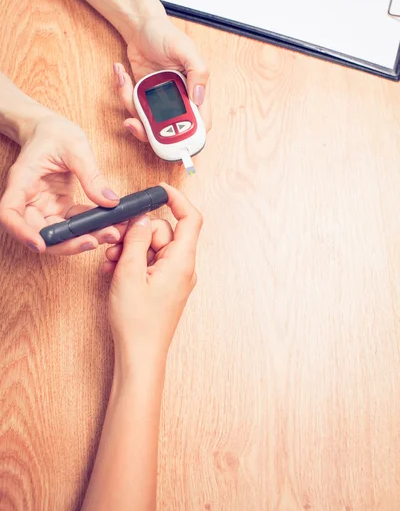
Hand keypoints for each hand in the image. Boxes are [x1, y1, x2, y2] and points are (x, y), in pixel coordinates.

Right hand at [0, 112, 121, 254]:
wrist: (51, 130)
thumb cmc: (54, 133)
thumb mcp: (75, 147)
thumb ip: (91, 174)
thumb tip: (110, 201)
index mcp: (22, 181)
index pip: (9, 213)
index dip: (22, 233)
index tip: (40, 246)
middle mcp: (29, 199)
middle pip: (38, 232)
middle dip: (66, 243)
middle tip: (95, 241)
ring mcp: (43, 206)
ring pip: (58, 234)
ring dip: (83, 238)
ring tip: (112, 233)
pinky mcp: (58, 208)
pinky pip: (73, 225)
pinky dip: (90, 228)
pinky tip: (111, 225)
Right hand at [105, 183, 202, 361]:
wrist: (139, 356)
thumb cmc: (137, 321)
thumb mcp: (129, 273)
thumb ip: (136, 240)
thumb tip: (142, 218)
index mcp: (182, 261)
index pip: (190, 219)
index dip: (177, 200)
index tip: (158, 191)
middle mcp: (183, 267)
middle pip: (164, 232)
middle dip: (138, 233)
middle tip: (115, 245)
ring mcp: (174, 277)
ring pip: (154, 247)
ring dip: (131, 249)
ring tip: (111, 264)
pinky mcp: (164, 286)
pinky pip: (151, 263)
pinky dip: (133, 263)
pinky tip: (115, 272)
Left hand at [114, 14, 210, 142]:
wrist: (140, 26)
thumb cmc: (165, 33)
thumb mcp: (186, 48)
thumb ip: (197, 71)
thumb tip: (199, 98)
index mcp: (195, 91)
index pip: (200, 123)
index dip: (190, 136)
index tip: (173, 138)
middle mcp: (179, 99)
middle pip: (170, 131)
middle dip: (150, 131)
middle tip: (134, 122)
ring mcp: (160, 100)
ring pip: (147, 122)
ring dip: (130, 108)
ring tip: (124, 81)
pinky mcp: (143, 97)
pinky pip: (132, 106)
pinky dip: (123, 93)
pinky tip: (120, 73)